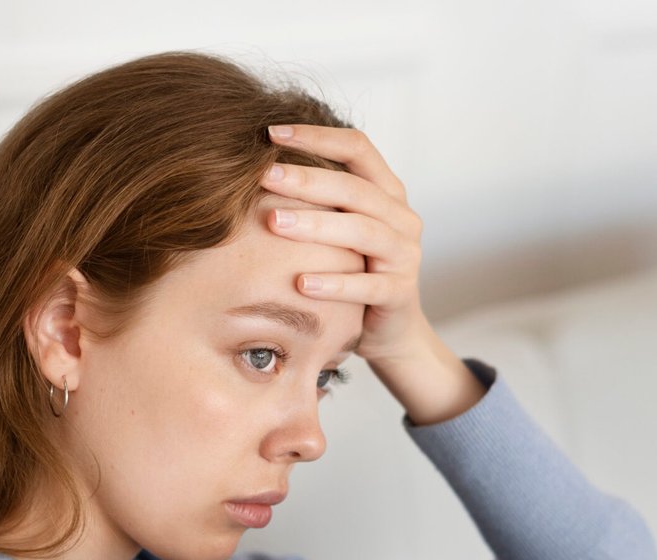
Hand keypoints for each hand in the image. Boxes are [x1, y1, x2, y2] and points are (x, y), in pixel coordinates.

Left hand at [261, 124, 482, 423]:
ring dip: (317, 226)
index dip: (316, 136)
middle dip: (308, 179)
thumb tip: (251, 164)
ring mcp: (405, 255)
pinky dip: (335, 284)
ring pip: (364, 232)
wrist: (390, 330)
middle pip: (356, 188)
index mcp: (387, 192)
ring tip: (274, 224)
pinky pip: (367, 286)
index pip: (357, 147)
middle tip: (264, 175)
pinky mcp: (400, 294)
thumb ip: (315, 199)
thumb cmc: (353, 270)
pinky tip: (300, 283)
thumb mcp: (338, 228)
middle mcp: (401, 217)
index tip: (271, 132)